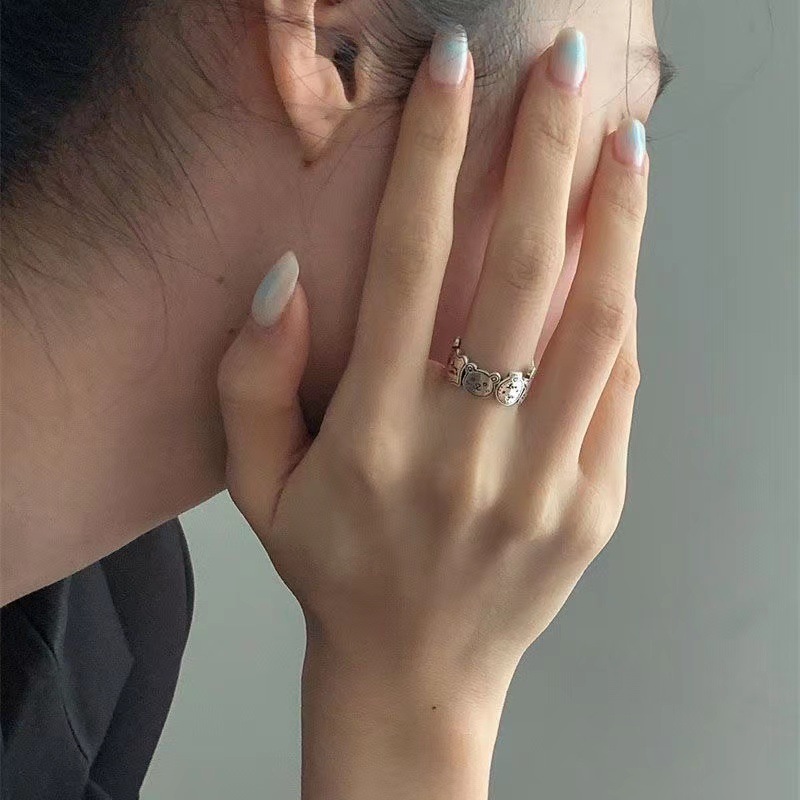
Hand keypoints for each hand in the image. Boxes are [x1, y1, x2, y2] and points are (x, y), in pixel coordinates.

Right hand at [217, 24, 647, 794]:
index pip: (408, 262)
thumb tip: (285, 279)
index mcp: (371, 437)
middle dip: (543, 154)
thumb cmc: (332, 569)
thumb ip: (249, 382)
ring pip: (594, 325)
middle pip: (518, 273)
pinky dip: (623, 311)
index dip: (432, 155)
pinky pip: (618, 391)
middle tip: (568, 73)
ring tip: (626, 145)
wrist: (416, 672)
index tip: (454, 74)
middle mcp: (460, 453)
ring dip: (613, 222)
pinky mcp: (592, 508)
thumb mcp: (256, 487)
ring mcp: (540, 484)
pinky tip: (622, 256)